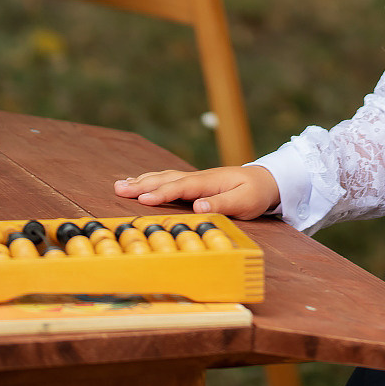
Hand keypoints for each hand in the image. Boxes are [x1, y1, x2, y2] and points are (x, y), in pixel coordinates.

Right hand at [113, 165, 280, 218]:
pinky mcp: (195, 184)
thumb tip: (198, 207)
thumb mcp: (244, 202)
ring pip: (165, 178)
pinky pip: (169, 181)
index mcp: (208, 182)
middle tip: (118, 189)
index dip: (161, 193)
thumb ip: (221, 203)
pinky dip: (152, 181)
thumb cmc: (255, 193)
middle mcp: (198, 178)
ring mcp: (196, 179)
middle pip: (166, 180)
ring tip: (121, 185)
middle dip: (142, 185)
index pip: (180, 187)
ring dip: (143, 181)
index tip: (141, 199)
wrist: (266, 180)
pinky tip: (141, 183)